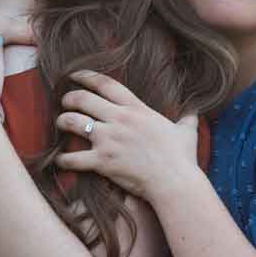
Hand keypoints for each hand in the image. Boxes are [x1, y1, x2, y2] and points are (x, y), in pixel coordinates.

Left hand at [53, 70, 201, 202]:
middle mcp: (119, 119)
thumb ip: (188, 119)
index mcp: (137, 109)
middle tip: (64, 101)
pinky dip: (64, 159)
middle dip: (69, 98)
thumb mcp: (187, 132)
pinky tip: (60, 160)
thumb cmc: (182, 158)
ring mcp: (109, 139)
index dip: (87, 76)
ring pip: (72, 122)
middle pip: (83, 99)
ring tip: (60, 123)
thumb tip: (195, 112)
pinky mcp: (102, 161)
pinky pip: (73, 157)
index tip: (75, 75)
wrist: (175, 181)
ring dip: (62, 121)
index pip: (106, 84)